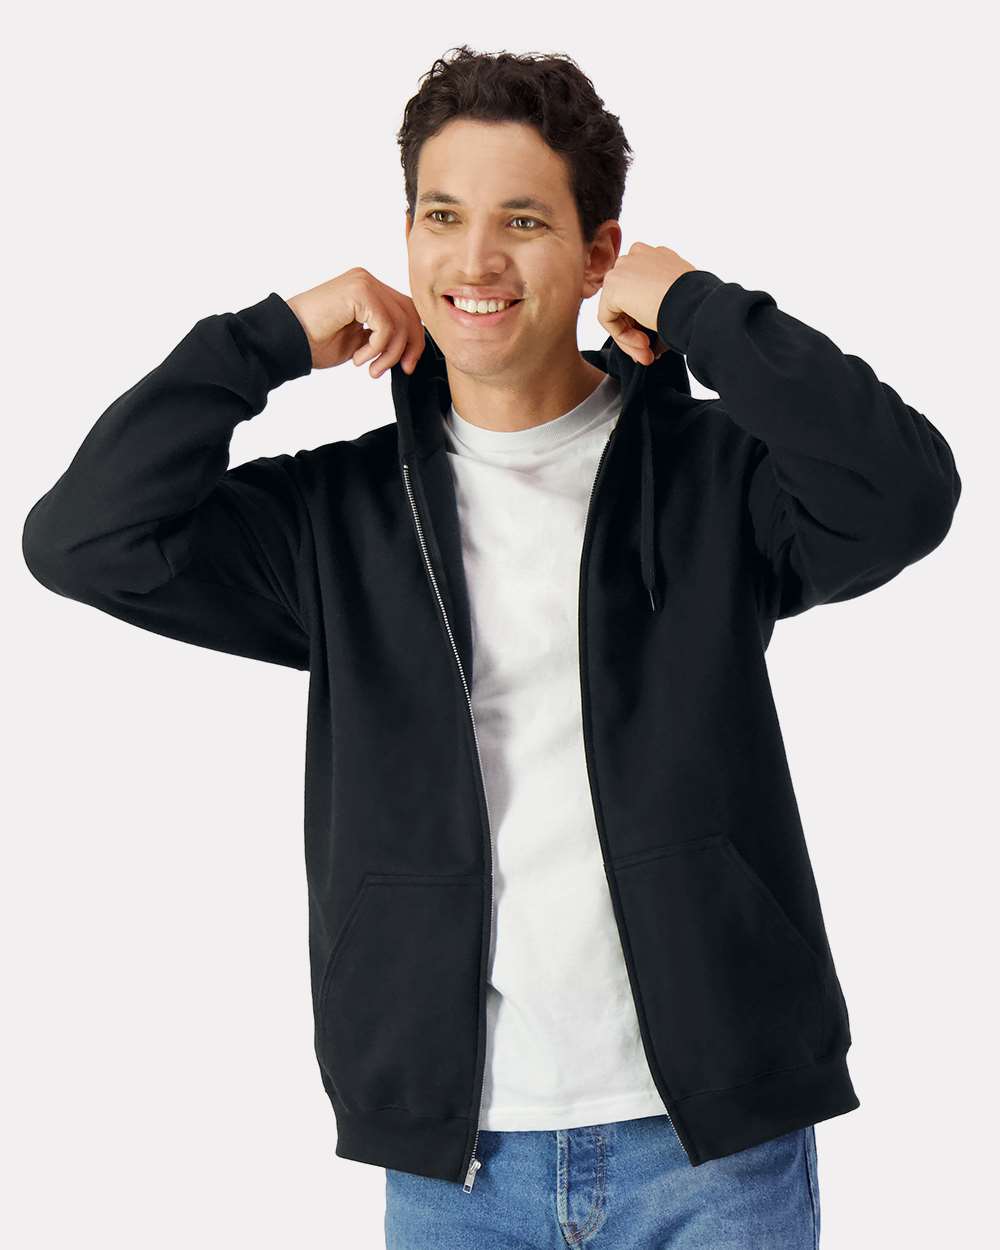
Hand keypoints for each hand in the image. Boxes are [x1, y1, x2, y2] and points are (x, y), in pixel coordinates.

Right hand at [285, 268, 425, 375]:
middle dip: (410, 346)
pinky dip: (376, 348)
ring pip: (400, 321)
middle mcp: (367, 281)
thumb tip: (410, 349)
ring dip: (389, 353)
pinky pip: (385, 325)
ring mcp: (363, 282)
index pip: (407, 310)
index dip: (414, 339)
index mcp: (368, 289)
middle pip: (410, 312)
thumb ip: (383, 337)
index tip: (407, 366)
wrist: (287, 340)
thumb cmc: (315, 341)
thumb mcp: (359, 341)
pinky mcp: (359, 291)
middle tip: (401, 369)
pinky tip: (357, 358)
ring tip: (369, 368)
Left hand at [596, 243, 696, 364]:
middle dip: (636, 330)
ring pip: (616, 311)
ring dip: (630, 336)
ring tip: (647, 352)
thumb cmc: (696, 303)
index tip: (655, 338)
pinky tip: (642, 344)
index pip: (639, 290)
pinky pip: (608, 318)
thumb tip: (647, 332)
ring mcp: (623, 268)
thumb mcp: (677, 299)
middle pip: (625, 300)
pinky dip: (622, 336)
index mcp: (656, 256)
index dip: (644, 320)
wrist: (695, 302)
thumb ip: (658, 306)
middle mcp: (637, 257)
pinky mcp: (613, 286)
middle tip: (649, 351)